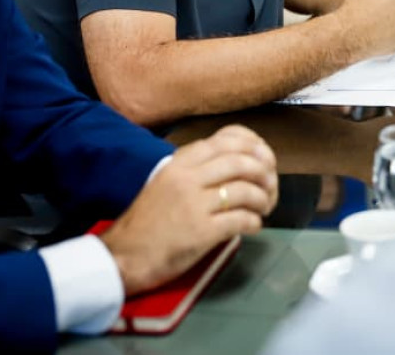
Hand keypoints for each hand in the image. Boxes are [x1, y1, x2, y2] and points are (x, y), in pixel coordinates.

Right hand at [99, 125, 277, 296]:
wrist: (124, 256)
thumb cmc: (147, 221)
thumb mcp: (166, 181)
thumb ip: (196, 168)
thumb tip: (239, 163)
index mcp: (180, 162)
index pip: (227, 139)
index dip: (254, 146)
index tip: (265, 158)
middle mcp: (187, 178)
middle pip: (241, 161)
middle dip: (265, 172)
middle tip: (270, 185)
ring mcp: (194, 204)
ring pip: (246, 190)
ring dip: (264, 199)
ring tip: (264, 207)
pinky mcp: (201, 232)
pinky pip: (241, 220)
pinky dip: (255, 222)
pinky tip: (253, 226)